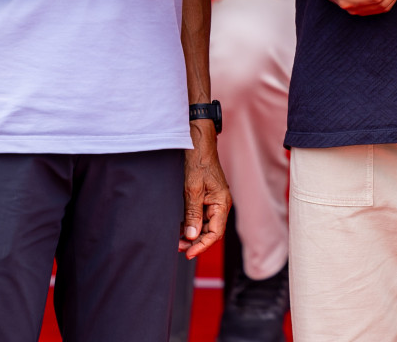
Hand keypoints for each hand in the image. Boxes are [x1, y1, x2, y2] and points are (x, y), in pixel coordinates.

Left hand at [179, 123, 230, 258]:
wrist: (197, 142)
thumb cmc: (198, 162)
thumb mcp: (193, 190)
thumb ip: (193, 214)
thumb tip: (192, 237)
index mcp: (222, 204)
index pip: (215, 233)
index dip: (201, 245)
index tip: (187, 253)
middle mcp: (220, 205)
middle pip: (209, 231)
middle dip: (194, 241)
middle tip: (177, 246)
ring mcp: (212, 201)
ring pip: (203, 225)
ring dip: (191, 233)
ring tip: (175, 238)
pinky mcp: (204, 197)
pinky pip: (199, 215)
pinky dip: (189, 223)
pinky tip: (178, 226)